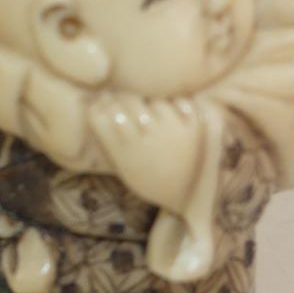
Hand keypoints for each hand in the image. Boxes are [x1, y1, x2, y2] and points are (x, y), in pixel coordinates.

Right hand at [88, 94, 204, 211]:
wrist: (190, 197)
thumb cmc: (151, 178)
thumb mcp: (124, 165)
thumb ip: (112, 136)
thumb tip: (103, 95)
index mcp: (123, 153)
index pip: (98, 114)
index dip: (102, 107)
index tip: (110, 112)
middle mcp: (145, 141)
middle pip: (125, 101)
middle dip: (127, 102)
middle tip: (136, 113)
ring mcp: (171, 132)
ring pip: (155, 101)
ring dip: (155, 107)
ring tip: (159, 124)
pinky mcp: (195, 128)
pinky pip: (180, 102)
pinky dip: (178, 106)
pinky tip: (177, 119)